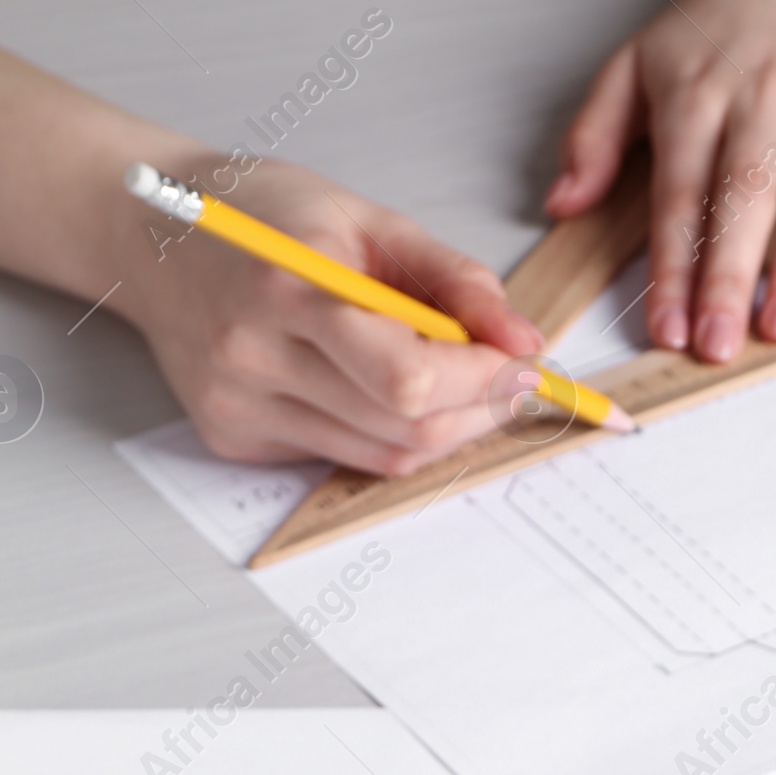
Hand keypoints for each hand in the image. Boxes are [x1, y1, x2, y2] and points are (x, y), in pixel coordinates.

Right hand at [113, 155, 542, 475]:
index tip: (522, 365)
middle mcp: (255, 354)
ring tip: (454, 383)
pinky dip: (383, 432)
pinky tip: (377, 389)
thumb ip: (454, 280)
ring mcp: (240, 405)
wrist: (152, 237)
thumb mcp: (366, 220)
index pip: (411, 376)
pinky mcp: (233, 437)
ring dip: (441, 429)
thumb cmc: (260, 216)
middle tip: (505, 380)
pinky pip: (341, 456)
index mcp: (288, 285)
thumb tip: (523, 341)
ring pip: (382, 455)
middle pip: (405, 428)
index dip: (483, 383)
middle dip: (477, 411)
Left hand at [547, 2, 775, 362]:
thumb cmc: (713, 37)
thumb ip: (595, 135)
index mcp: (695, 92)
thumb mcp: (635, 66)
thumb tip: (563, 203)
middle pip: (744, 196)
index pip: (681, 193)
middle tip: (719, 344)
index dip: (673, 266)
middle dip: (730, 277)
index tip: (667, 327)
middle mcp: (760, 96)